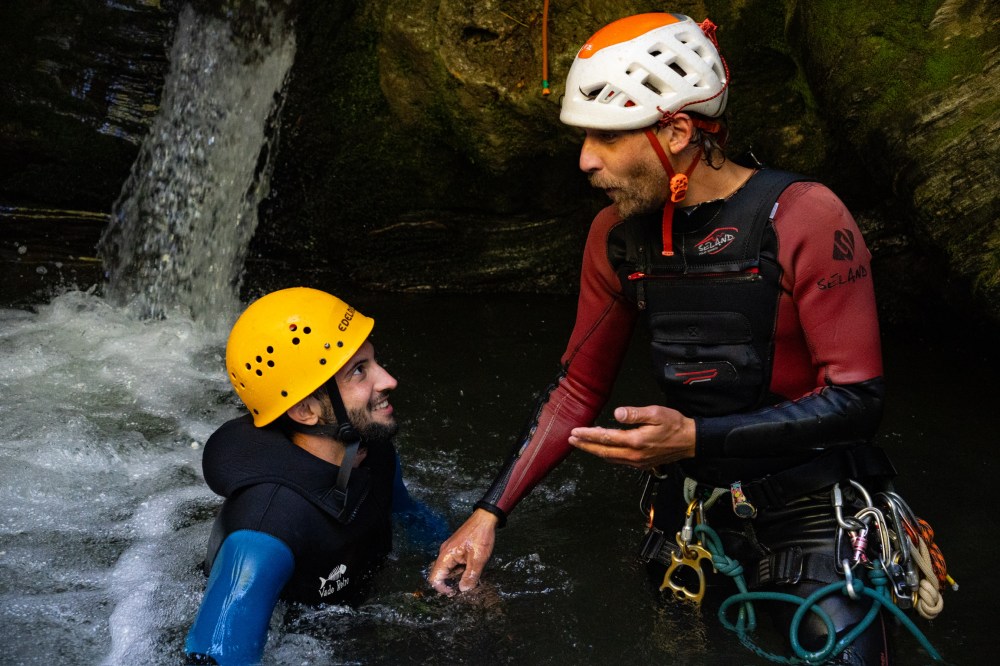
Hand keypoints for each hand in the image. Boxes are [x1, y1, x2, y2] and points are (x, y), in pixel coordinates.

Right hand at [427, 509, 497, 595]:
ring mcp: (450, 550)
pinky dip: (461, 569)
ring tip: (471, 577)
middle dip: (451, 583)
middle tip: (465, 587)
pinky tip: (472, 569)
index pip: (434, 578)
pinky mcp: (456, 548)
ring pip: (449, 569)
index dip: (442, 589)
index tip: (454, 593)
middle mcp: (445, 553)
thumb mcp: (478, 559)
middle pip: (441, 574)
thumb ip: (470, 576)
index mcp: (446, 555)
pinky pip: (454, 563)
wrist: (486, 518)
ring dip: (458, 576)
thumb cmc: (481, 536)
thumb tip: (463, 590)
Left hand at [568, 405, 695, 468]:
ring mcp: (638, 461)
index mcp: (636, 441)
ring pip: (610, 458)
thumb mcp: (656, 413)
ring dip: (594, 451)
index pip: (606, 438)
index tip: (575, 431)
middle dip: (585, 445)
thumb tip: (617, 413)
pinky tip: (602, 449)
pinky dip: (607, 455)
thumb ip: (635, 414)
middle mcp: (635, 454)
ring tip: (582, 443)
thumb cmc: (675, 424)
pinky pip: (619, 461)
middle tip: (571, 439)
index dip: (588, 435)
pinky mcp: (641, 464)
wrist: (691, 441)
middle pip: (603, 452)